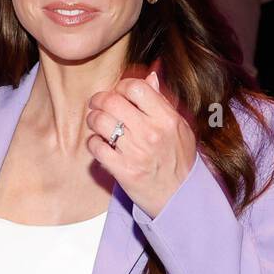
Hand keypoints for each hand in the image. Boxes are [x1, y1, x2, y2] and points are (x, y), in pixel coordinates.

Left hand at [86, 70, 196, 218]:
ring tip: (96, 123)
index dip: (120, 86)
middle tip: (97, 105)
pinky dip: (93, 143)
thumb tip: (150, 76)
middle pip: (111, 101)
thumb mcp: (179, 127)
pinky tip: (99, 144)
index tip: (118, 93)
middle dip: (99, 100)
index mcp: (166, 118)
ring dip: (93, 120)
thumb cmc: (179, 159)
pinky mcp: (123, 170)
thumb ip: (162, 102)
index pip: (135, 87)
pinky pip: (96, 147)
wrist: (180, 197)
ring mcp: (136, 152)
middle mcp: (151, 133)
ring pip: (100, 122)